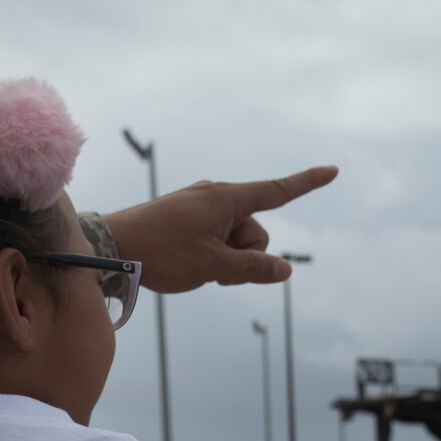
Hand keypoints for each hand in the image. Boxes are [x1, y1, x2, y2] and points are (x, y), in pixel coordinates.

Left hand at [106, 166, 337, 293]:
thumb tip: (284, 269)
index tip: (332, 170)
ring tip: (192, 267)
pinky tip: (184, 265)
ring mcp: (199, 208)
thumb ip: (253, 268)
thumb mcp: (213, 266)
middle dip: (245, 256)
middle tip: (212, 269)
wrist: (108, 248)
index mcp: (226, 199)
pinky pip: (213, 241)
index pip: (277, 191)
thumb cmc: (159, 252)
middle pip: (255, 233)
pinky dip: (209, 257)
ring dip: (224, 261)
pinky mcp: (185, 220)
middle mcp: (215, 197)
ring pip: (234, 242)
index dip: (307, 183)